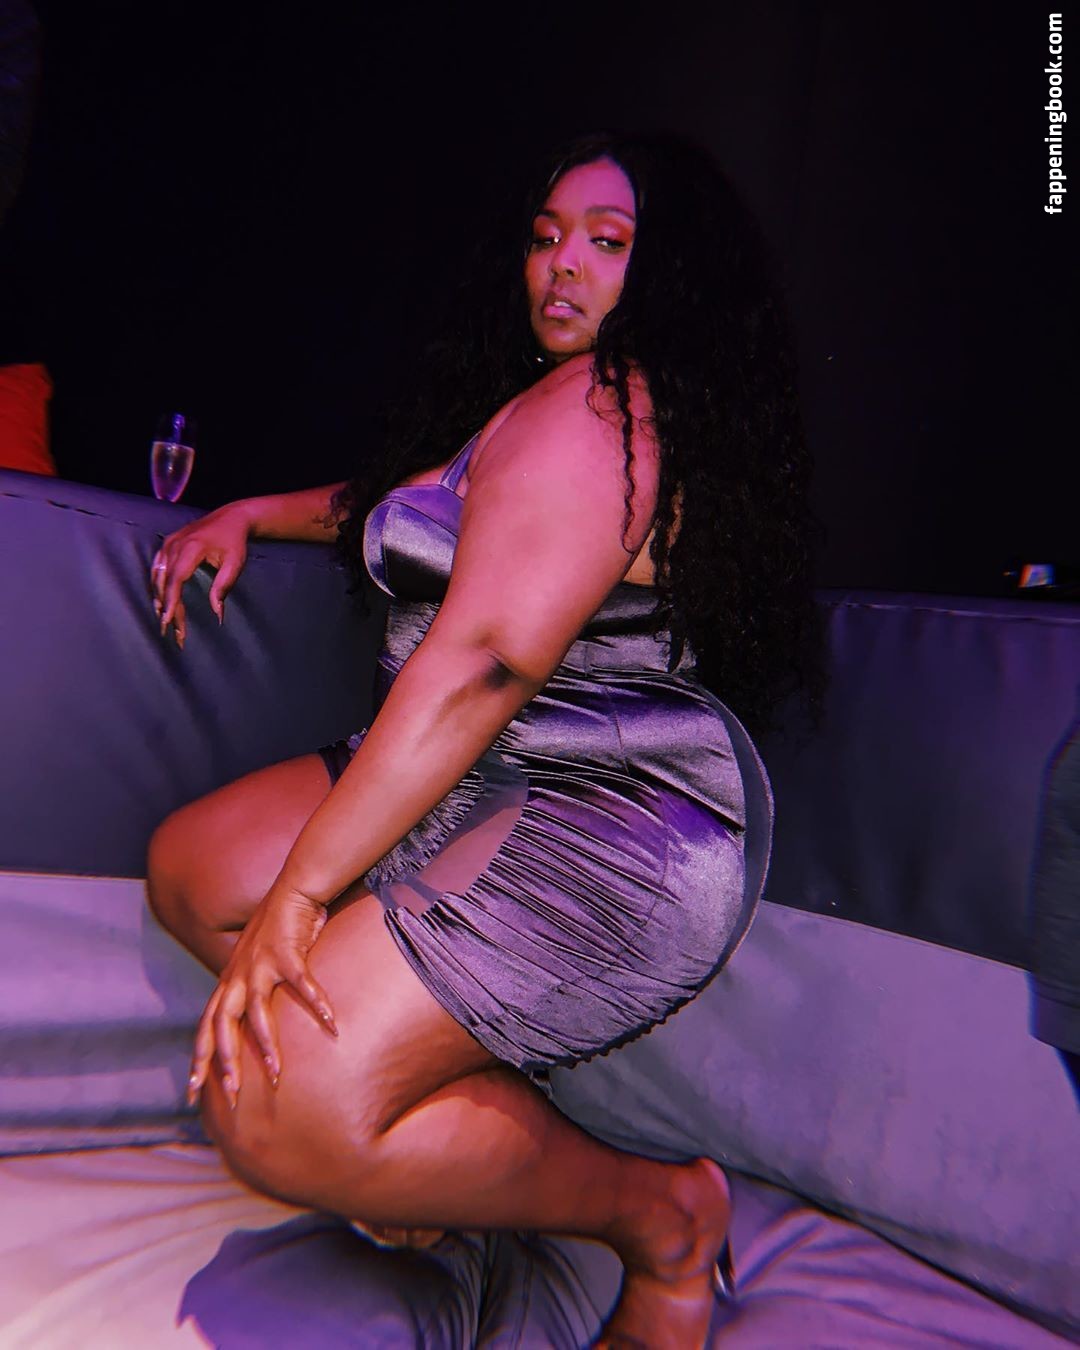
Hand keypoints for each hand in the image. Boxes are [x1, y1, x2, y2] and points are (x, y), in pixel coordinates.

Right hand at [150, 502, 252, 646]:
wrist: (231, 518)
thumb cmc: (235, 542)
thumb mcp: (235, 563)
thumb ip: (223, 587)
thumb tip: (218, 614)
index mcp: (191, 547)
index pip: (176, 579)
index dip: (170, 600)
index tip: (167, 620)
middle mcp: (174, 544)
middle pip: (165, 581)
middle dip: (166, 607)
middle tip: (171, 632)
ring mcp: (168, 543)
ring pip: (157, 576)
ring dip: (159, 599)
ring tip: (164, 621)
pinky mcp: (167, 544)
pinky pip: (157, 568)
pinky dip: (157, 586)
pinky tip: (160, 601)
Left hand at [187, 883, 337, 1109]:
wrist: (294, 890)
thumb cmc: (279, 930)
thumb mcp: (256, 964)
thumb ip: (251, 991)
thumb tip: (254, 1023)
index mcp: (229, 982)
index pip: (205, 1028)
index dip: (198, 1060)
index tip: (192, 1093)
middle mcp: (238, 976)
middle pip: (222, 1026)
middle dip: (224, 1062)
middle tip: (230, 1095)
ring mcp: (260, 965)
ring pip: (255, 1013)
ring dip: (265, 1045)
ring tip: (275, 1074)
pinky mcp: (287, 953)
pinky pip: (301, 984)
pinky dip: (316, 1004)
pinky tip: (331, 1024)